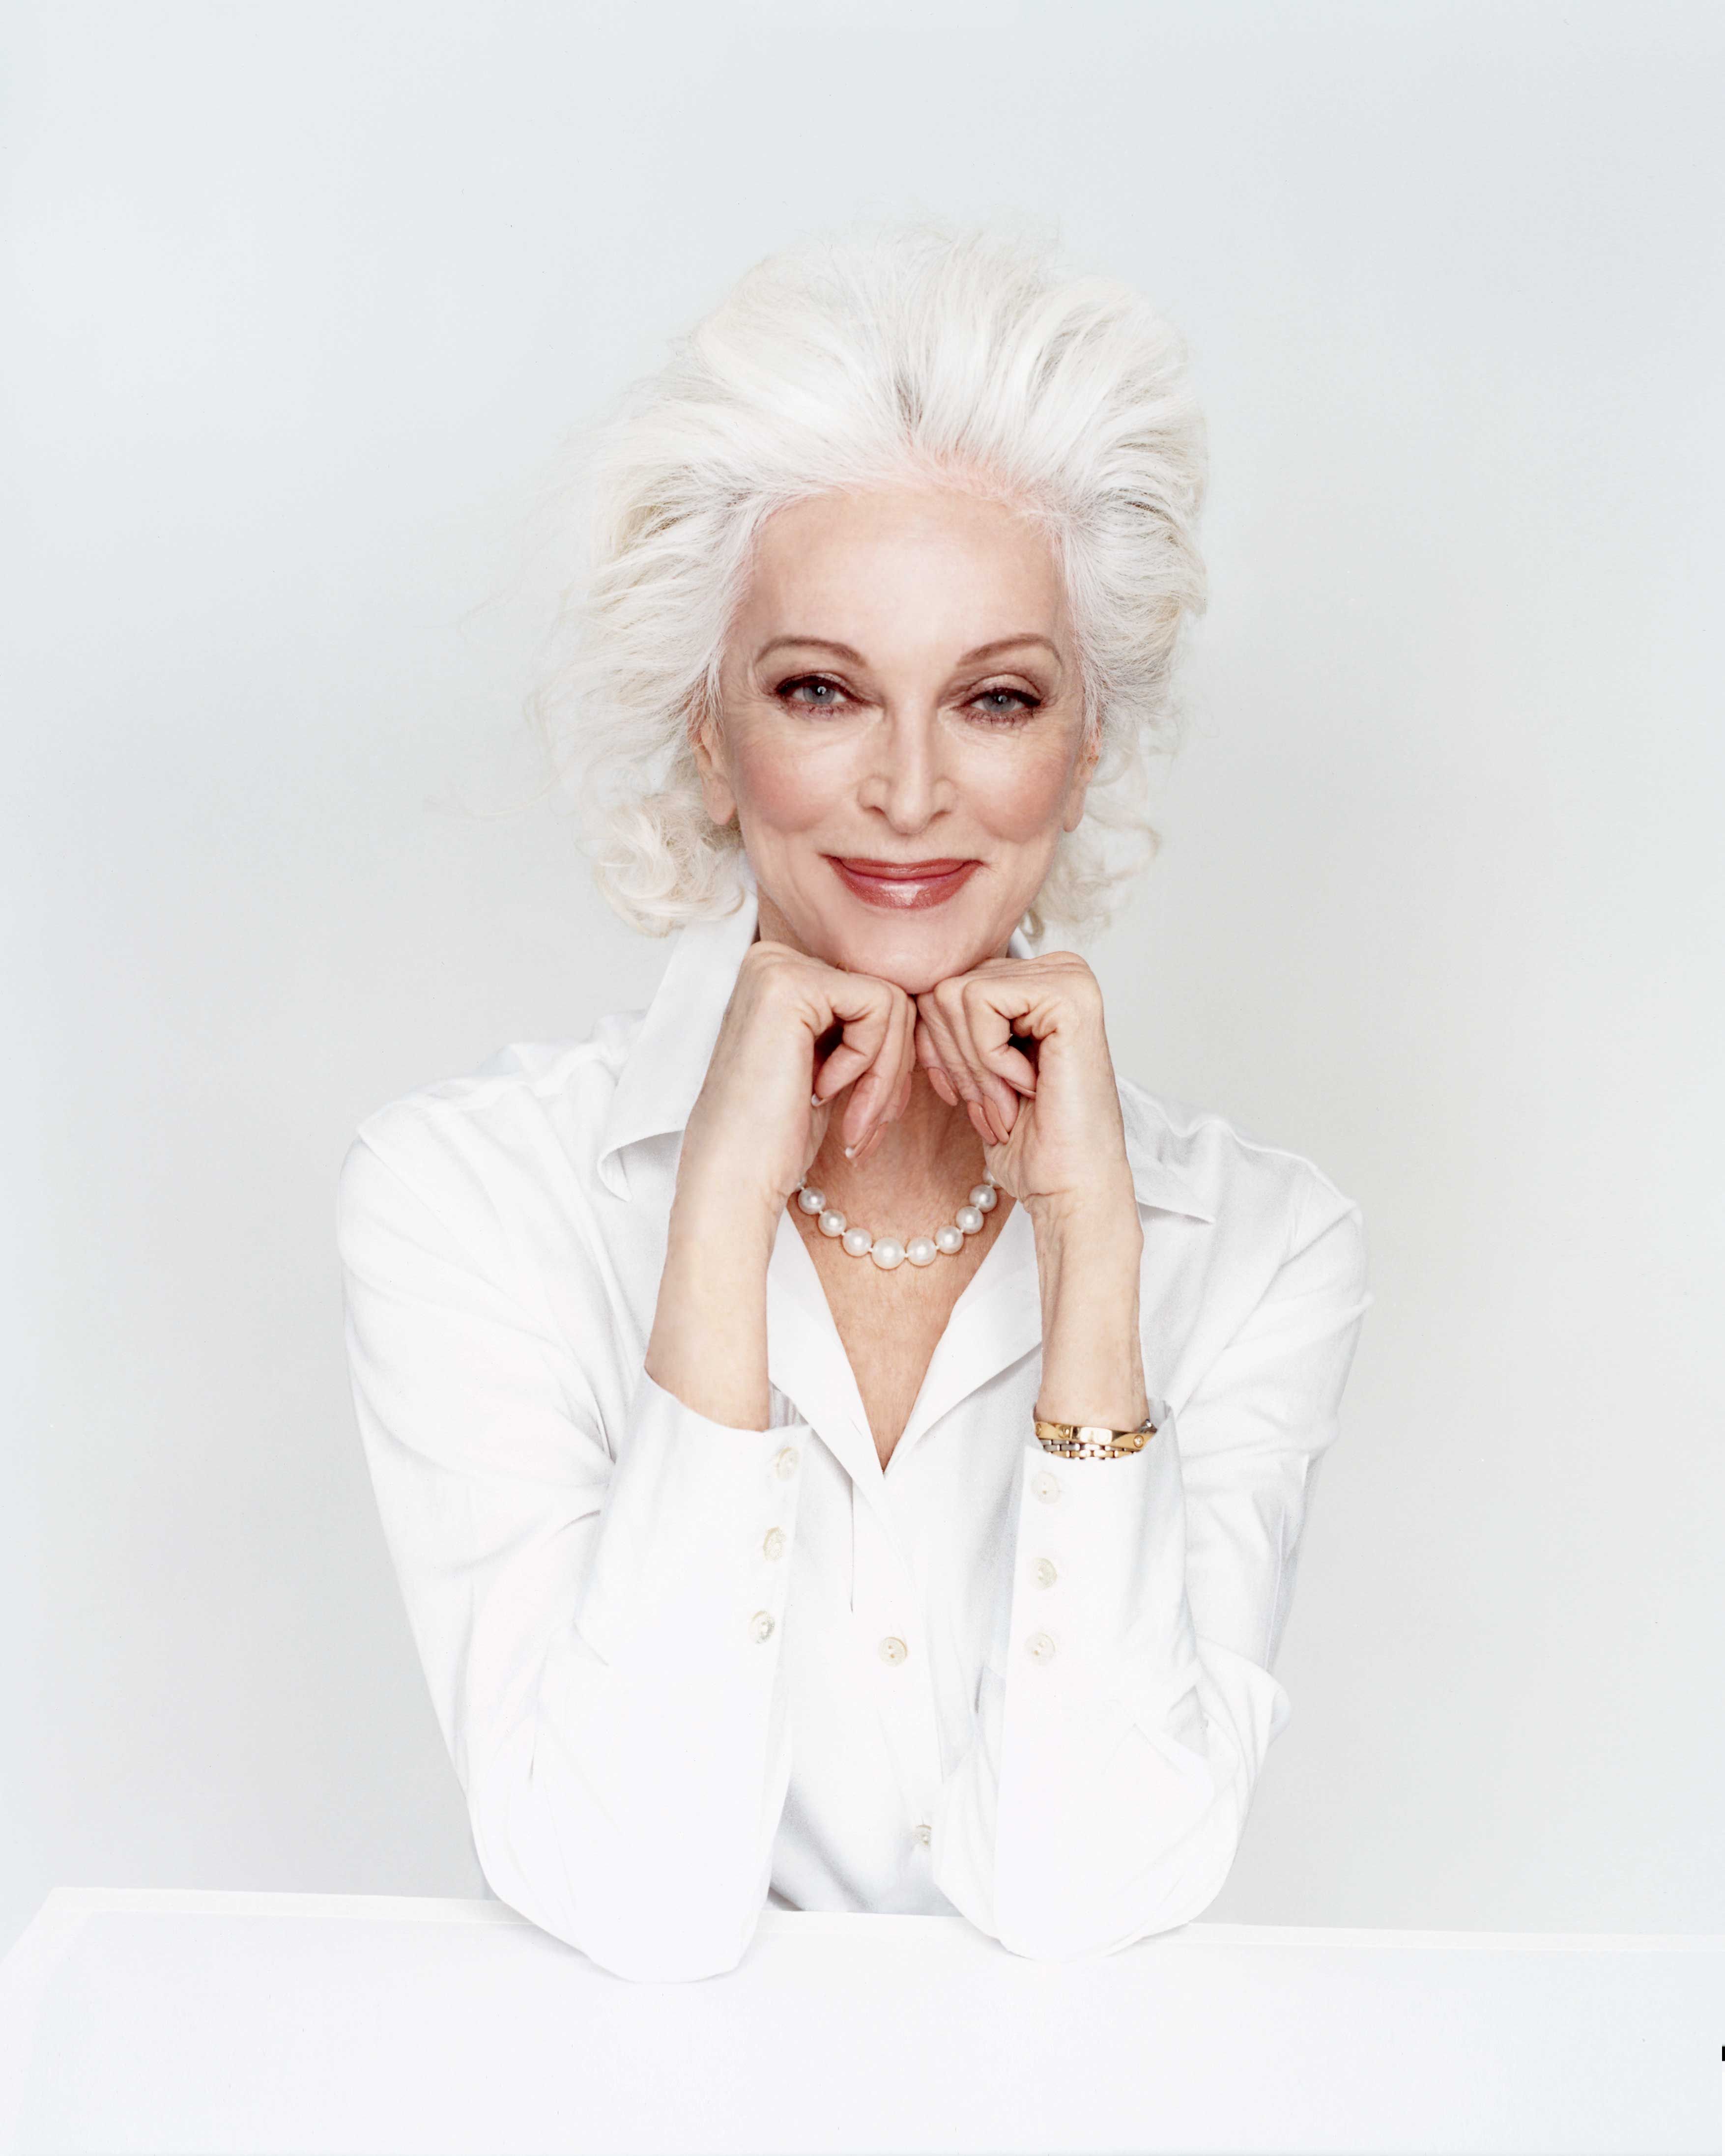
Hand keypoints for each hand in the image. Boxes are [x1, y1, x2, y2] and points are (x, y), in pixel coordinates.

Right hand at [676, 938, 916, 1226]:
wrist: (734, 1177)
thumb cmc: (776, 1135)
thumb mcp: (827, 1067)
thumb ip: (859, 1029)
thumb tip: (923, 1006)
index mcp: (780, 975)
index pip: (873, 998)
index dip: (889, 1062)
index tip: (870, 1115)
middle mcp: (774, 959)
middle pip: (887, 998)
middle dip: (893, 1072)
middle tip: (866, 1126)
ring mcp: (778, 966)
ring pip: (891, 1003)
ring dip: (885, 1075)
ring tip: (854, 1121)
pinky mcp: (791, 983)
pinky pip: (879, 1006)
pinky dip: (869, 1061)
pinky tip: (823, 1092)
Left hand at [912, 952, 1135, 1222]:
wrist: (1070, 1187)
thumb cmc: (1030, 1140)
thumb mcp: (975, 1070)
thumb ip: (952, 1024)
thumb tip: (907, 993)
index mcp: (1037, 981)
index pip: (945, 987)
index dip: (938, 1049)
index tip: (967, 1095)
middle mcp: (1056, 969)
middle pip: (943, 988)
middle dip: (953, 1059)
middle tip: (993, 1103)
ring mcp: (1068, 977)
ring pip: (953, 994)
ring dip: (972, 1064)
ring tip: (1009, 1098)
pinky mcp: (1068, 996)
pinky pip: (980, 1003)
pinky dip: (989, 1057)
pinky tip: (1028, 1083)